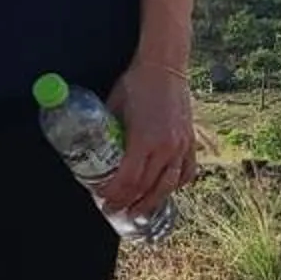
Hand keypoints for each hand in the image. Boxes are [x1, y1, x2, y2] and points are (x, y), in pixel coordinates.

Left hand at [102, 65, 197, 217]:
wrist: (164, 67)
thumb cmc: (135, 84)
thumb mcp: (113, 106)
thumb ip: (106, 131)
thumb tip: (90, 149)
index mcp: (143, 140)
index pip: (127, 179)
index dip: (114, 194)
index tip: (103, 199)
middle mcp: (165, 147)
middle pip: (146, 187)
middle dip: (128, 203)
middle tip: (114, 211)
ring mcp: (181, 146)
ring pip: (167, 186)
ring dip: (151, 202)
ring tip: (137, 211)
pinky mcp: (190, 142)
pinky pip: (186, 172)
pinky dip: (176, 185)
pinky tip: (165, 190)